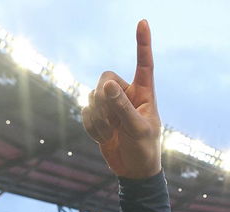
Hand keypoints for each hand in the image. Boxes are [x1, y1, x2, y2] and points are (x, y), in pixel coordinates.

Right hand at [82, 20, 162, 178]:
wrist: (132, 171)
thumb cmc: (144, 150)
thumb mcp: (137, 129)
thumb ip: (122, 107)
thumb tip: (106, 84)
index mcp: (144, 93)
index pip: (144, 64)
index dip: (142, 43)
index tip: (143, 22)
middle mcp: (127, 94)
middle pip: (105, 78)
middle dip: (104, 100)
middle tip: (112, 120)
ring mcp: (111, 104)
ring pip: (92, 96)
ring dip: (98, 118)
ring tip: (111, 133)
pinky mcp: (98, 116)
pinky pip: (84, 111)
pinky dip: (91, 126)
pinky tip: (104, 137)